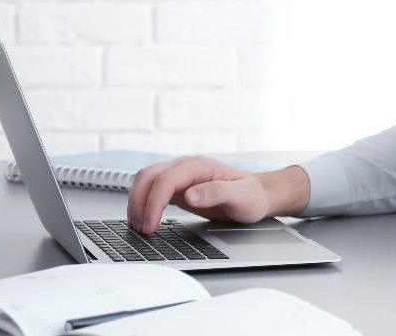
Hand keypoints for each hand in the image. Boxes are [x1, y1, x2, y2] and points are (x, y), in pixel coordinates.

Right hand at [125, 155, 308, 233]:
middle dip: (138, 202)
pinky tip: (144, 219)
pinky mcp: (178, 188)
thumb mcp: (241, 196)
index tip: (151, 224)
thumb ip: (217, 193)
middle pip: (148, 177)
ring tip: (138, 227)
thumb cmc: (253, 196)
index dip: (153, 202)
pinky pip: (152, 191)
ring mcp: (180, 177)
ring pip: (146, 182)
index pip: (165, 179)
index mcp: (199, 166)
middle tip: (141, 229)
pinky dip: (143, 204)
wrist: (259, 196)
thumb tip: (190, 195)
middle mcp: (187, 167)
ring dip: (137, 202)